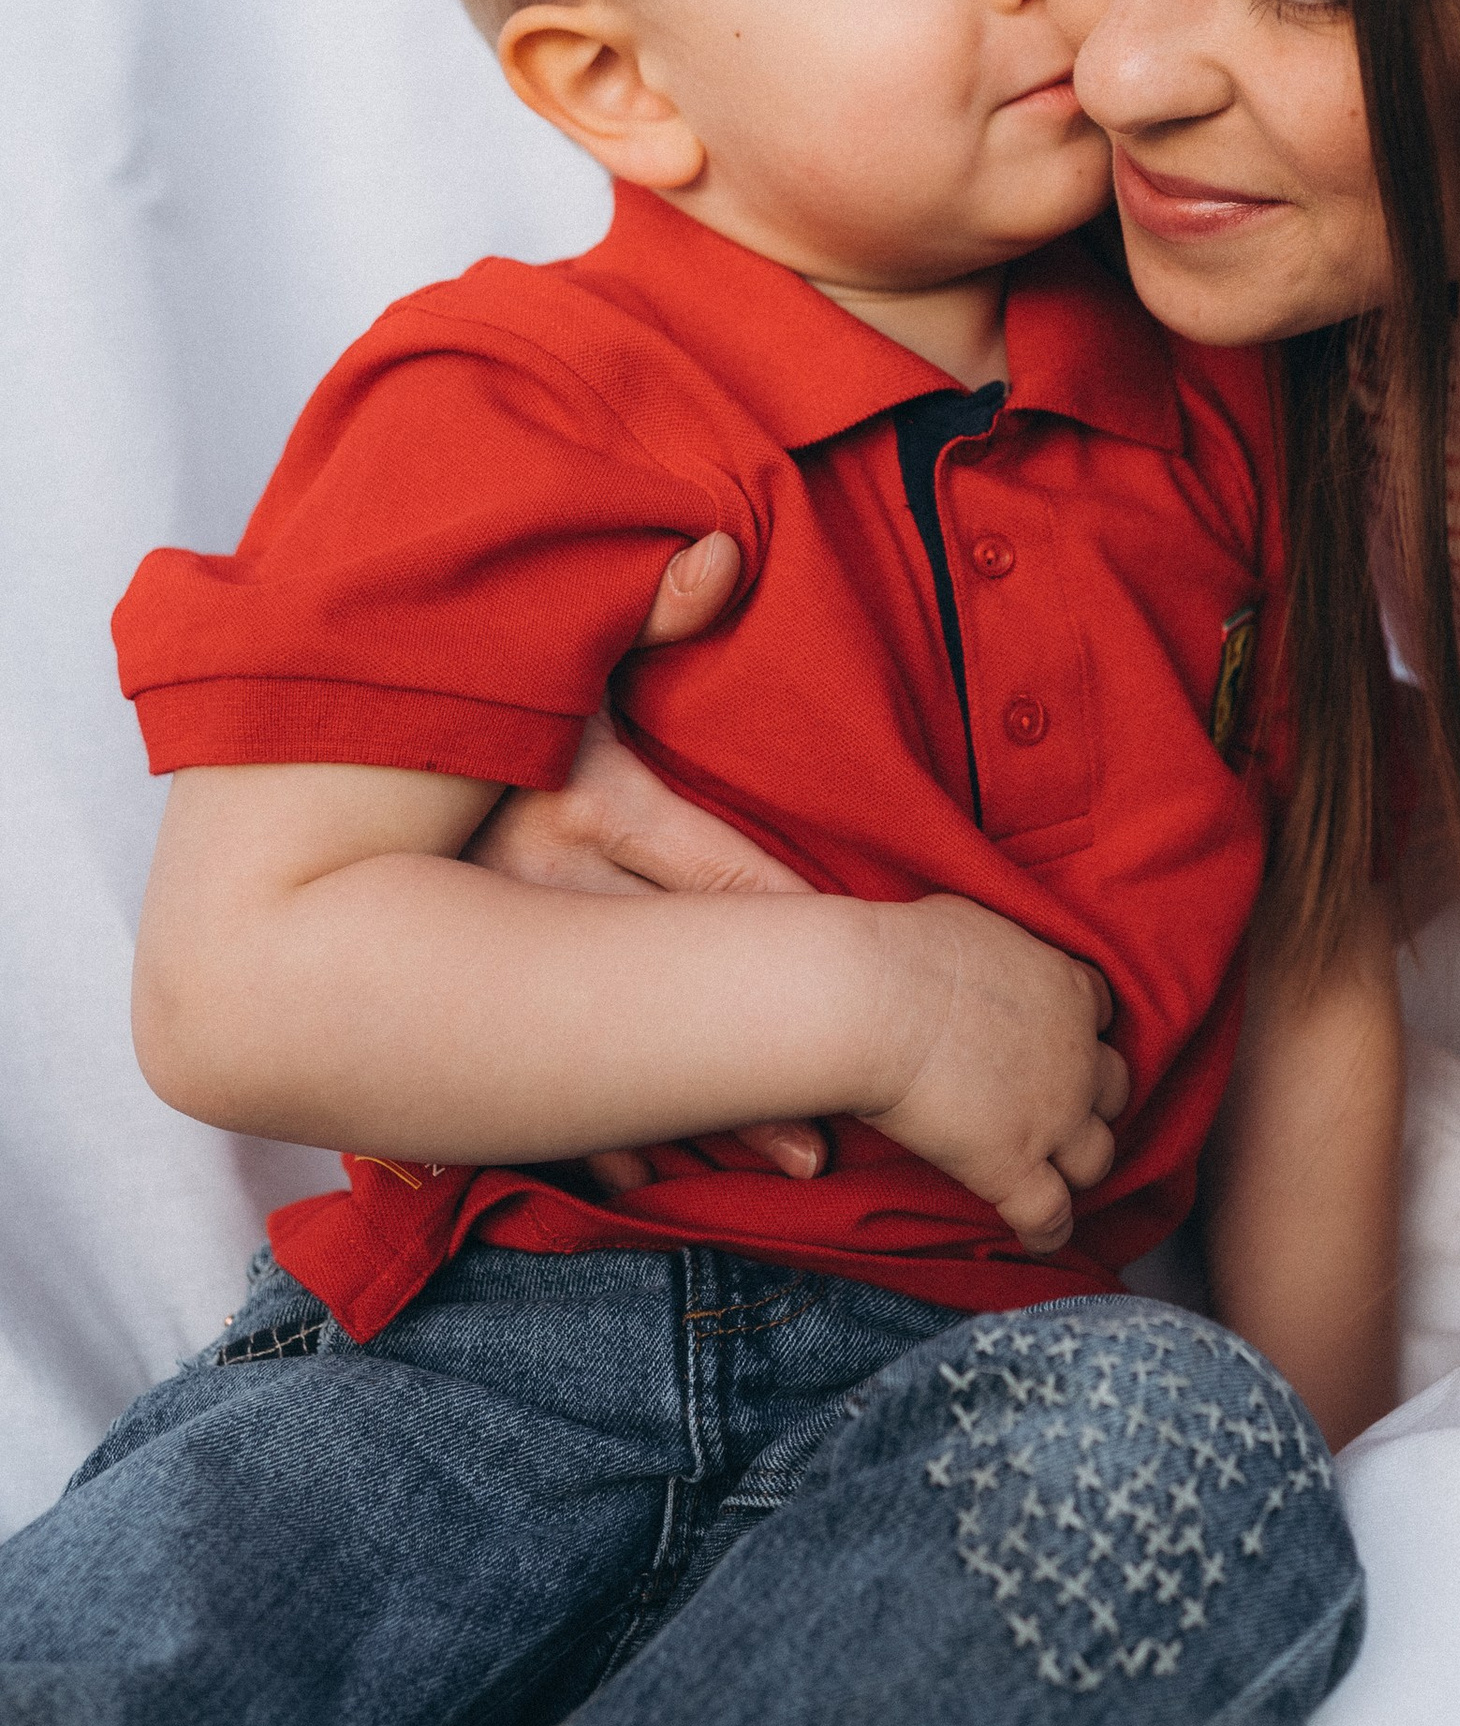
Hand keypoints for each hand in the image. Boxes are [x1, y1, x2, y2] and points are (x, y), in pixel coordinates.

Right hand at [471, 534, 831, 1187]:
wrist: (314, 712)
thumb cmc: (457, 668)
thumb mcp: (548, 636)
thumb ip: (642, 606)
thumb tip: (720, 550)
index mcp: (577, 797)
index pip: (718, 876)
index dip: (798, 929)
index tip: (879, 978)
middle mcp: (533, 882)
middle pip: (676, 990)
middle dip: (753, 1072)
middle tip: (829, 1149)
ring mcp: (484, 941)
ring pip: (607, 1050)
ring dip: (685, 1115)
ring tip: (789, 1170)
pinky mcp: (445, 976)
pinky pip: (524, 1071)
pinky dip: (584, 1128)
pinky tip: (637, 1176)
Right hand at [855, 894, 1129, 1254]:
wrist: (877, 1000)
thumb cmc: (907, 949)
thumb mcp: (965, 922)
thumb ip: (981, 942)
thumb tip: (956, 948)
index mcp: (1068, 988)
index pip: (1099, 1011)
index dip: (1080, 1031)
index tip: (1056, 1041)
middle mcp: (1077, 1055)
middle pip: (1114, 1086)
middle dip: (1092, 1099)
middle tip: (1057, 1108)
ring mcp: (1053, 1115)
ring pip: (1097, 1156)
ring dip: (1079, 1165)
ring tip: (1055, 1176)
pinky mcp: (1014, 1165)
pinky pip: (1050, 1214)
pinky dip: (1049, 1231)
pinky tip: (1037, 1239)